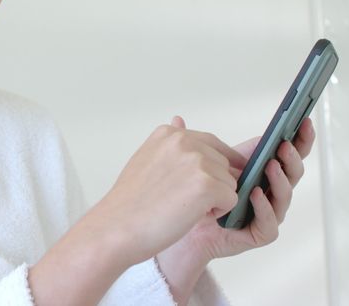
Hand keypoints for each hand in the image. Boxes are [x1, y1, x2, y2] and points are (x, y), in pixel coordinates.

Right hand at [81, 120, 247, 267]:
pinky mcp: (207, 185)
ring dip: (215, 200)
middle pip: (223, 164)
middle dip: (212, 185)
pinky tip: (191, 216)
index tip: (209, 182)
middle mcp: (184, 141)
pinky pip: (232, 200)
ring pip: (229, 183)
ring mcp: (196, 162)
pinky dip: (218, 213)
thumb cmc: (130, 202)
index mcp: (169, 134)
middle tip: (184, 201)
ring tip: (184, 209)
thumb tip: (181, 120)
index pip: (211, 143)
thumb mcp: (146, 159)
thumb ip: (170, 145)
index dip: (215, 166)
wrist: (116, 228)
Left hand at [157, 116, 315, 275]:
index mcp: (261, 169)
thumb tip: (177, 119)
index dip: (300, 136)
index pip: (289, 151)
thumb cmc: (196, 195)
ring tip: (270, 166)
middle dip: (292, 156)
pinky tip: (255, 194)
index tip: (303, 120)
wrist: (185, 227)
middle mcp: (269, 190)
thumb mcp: (196, 164)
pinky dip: (264, 207)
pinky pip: (269, 222)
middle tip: (284, 145)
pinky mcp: (260, 232)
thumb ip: (191, 143)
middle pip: (293, 171)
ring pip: (284, 195)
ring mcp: (267, 211)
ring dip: (279, 180)